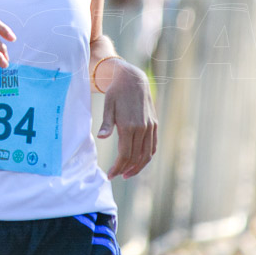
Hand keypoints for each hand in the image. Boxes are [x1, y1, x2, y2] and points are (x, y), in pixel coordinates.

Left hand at [97, 59, 156, 178]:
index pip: (125, 155)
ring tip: (127, 173)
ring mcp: (150, 127)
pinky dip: (147, 156)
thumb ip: (106, 124)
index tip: (110, 175)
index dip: (117, 167)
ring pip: (147, 154)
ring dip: (138, 167)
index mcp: (129, 126)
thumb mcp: (108, 106)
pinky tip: (139, 162)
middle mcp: (142, 128)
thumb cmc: (116, 93)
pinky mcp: (154, 124)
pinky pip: (153, 145)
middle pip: (135, 157)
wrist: (133, 79)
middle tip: (116, 176)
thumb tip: (101, 138)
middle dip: (125, 169)